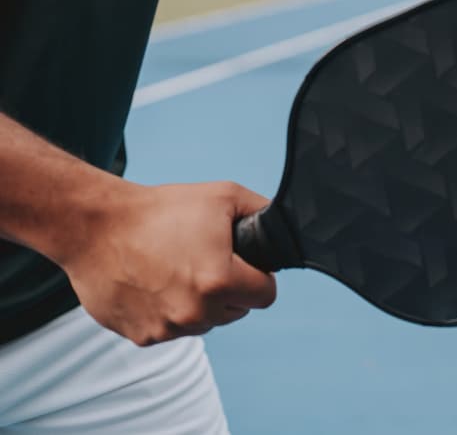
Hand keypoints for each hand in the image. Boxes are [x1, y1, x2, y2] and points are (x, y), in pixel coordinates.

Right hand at [58, 180, 276, 345]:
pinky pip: (172, 329)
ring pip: (204, 322)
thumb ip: (261, 213)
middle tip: (205, 259)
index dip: (259, 276)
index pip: (266, 295)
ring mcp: (167, 329)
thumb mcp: (223, 196)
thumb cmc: (161, 209)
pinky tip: (154, 281)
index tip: (244, 263)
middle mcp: (196, 314)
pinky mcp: (142, 337)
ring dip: (199, 302)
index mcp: (220, 282)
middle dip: (229, 288)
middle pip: (237, 311)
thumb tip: (281, 228)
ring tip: (176, 267)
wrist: (97, 226)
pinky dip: (169, 310)